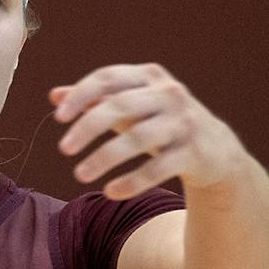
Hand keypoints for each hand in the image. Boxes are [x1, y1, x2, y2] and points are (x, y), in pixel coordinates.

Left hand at [50, 63, 245, 199]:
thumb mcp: (131, 107)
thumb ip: (95, 100)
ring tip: (79, 175)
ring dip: (104, 157)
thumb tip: (54, 96)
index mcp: (149, 77)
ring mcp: (184, 123)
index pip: (108, 78)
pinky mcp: (194, 153)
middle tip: (63, 149)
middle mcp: (169, 94)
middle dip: (88, 127)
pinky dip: (132, 182)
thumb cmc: (161, 122)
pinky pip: (158, 168)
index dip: (81, 95)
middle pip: (121, 105)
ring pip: (139, 138)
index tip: (58, 118)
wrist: (215, 149)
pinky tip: (110, 192)